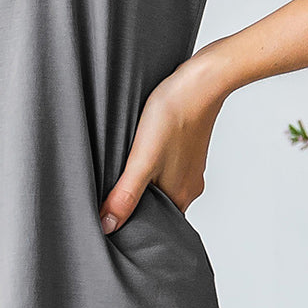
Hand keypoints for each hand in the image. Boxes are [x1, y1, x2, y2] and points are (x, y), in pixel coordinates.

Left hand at [99, 55, 224, 230]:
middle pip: (157, 205)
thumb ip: (125, 195)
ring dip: (142, 182)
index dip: (133, 225)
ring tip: (120, 172)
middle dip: (136, 204)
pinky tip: (139, 151)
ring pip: (161, 184)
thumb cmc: (172, 117)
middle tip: (109, 197)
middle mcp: (189, 185)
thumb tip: (107, 227)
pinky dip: (151, 164)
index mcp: (181, 196)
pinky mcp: (187, 147)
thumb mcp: (141, 160)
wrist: (200, 80)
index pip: (155, 225)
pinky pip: (166, 165)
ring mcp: (190, 166)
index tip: (110, 222)